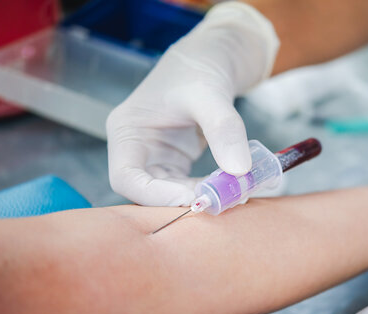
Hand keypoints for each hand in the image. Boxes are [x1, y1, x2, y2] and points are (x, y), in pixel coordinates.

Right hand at [107, 3, 278, 205]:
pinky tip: (232, 186)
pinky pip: (188, 186)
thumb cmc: (198, 67)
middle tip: (221, 201)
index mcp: (127, 131)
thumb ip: (224, 130)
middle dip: (183, 199)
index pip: (126, 177)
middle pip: (148, 192)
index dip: (155, 195)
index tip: (194, 197)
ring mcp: (156, 158)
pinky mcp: (176, 163)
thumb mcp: (210, 93)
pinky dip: (209, 189)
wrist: (211, 58)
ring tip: (232, 192)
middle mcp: (136, 149)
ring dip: (201, 197)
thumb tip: (240, 171)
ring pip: (171, 193)